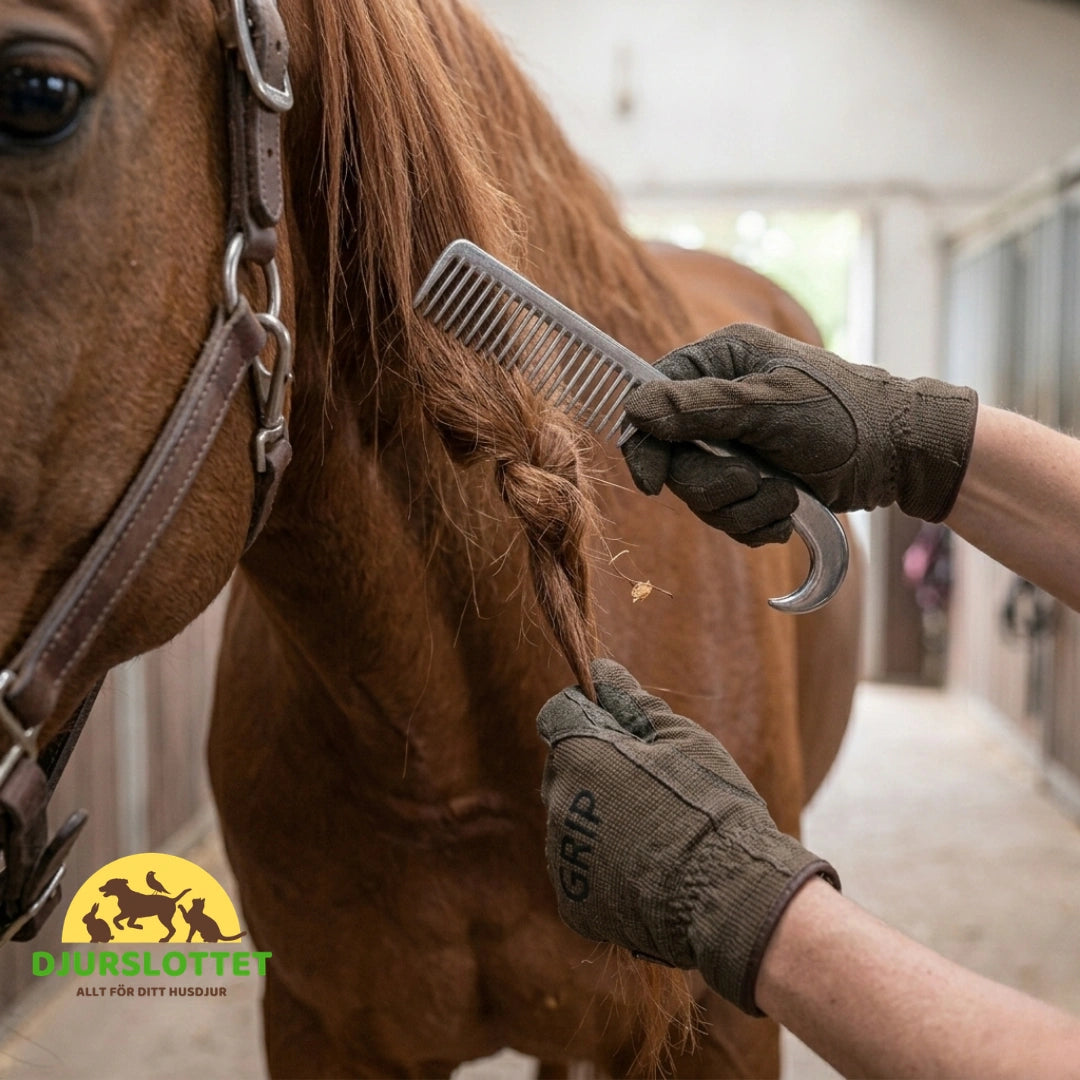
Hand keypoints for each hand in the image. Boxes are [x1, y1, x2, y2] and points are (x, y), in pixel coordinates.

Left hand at [537, 658, 838, 1014]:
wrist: (728, 894)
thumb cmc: (708, 804)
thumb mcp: (679, 737)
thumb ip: (631, 701)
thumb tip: (602, 671)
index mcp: (577, 754)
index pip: (560, 716)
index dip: (592, 716)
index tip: (625, 730)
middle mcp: (555, 804)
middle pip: (565, 770)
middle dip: (595, 768)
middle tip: (650, 784)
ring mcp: (561, 859)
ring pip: (572, 822)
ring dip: (600, 819)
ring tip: (656, 834)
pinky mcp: (575, 905)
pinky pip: (583, 872)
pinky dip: (607, 868)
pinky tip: (648, 870)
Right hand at [622, 324, 977, 543]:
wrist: (903, 456)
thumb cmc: (846, 417)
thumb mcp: (772, 407)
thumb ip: (700, 408)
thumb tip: (634, 409)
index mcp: (720, 361)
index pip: (652, 398)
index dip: (647, 443)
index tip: (654, 482)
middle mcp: (718, 400)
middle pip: (674, 459)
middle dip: (715, 485)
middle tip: (754, 483)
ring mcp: (734, 443)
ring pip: (700, 494)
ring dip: (743, 507)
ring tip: (785, 498)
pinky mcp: (750, 479)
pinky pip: (727, 514)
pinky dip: (756, 522)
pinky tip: (789, 512)